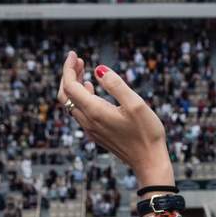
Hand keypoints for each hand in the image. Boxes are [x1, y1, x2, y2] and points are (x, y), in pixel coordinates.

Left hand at [58, 52, 173, 187]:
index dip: (68, 68)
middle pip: (65, 95)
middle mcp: (88, 121)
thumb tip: (98, 69)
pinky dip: (81, 97)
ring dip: (74, 86)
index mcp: (95, 112)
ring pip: (71, 104)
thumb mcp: (135, 104)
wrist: (149, 161)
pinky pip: (80, 112)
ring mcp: (91, 129)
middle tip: (79, 60)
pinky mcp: (97, 134)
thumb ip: (115, 85)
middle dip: (68, 75)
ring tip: (85, 71)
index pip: (70, 86)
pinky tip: (92, 90)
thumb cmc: (146, 133)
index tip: (74, 54)